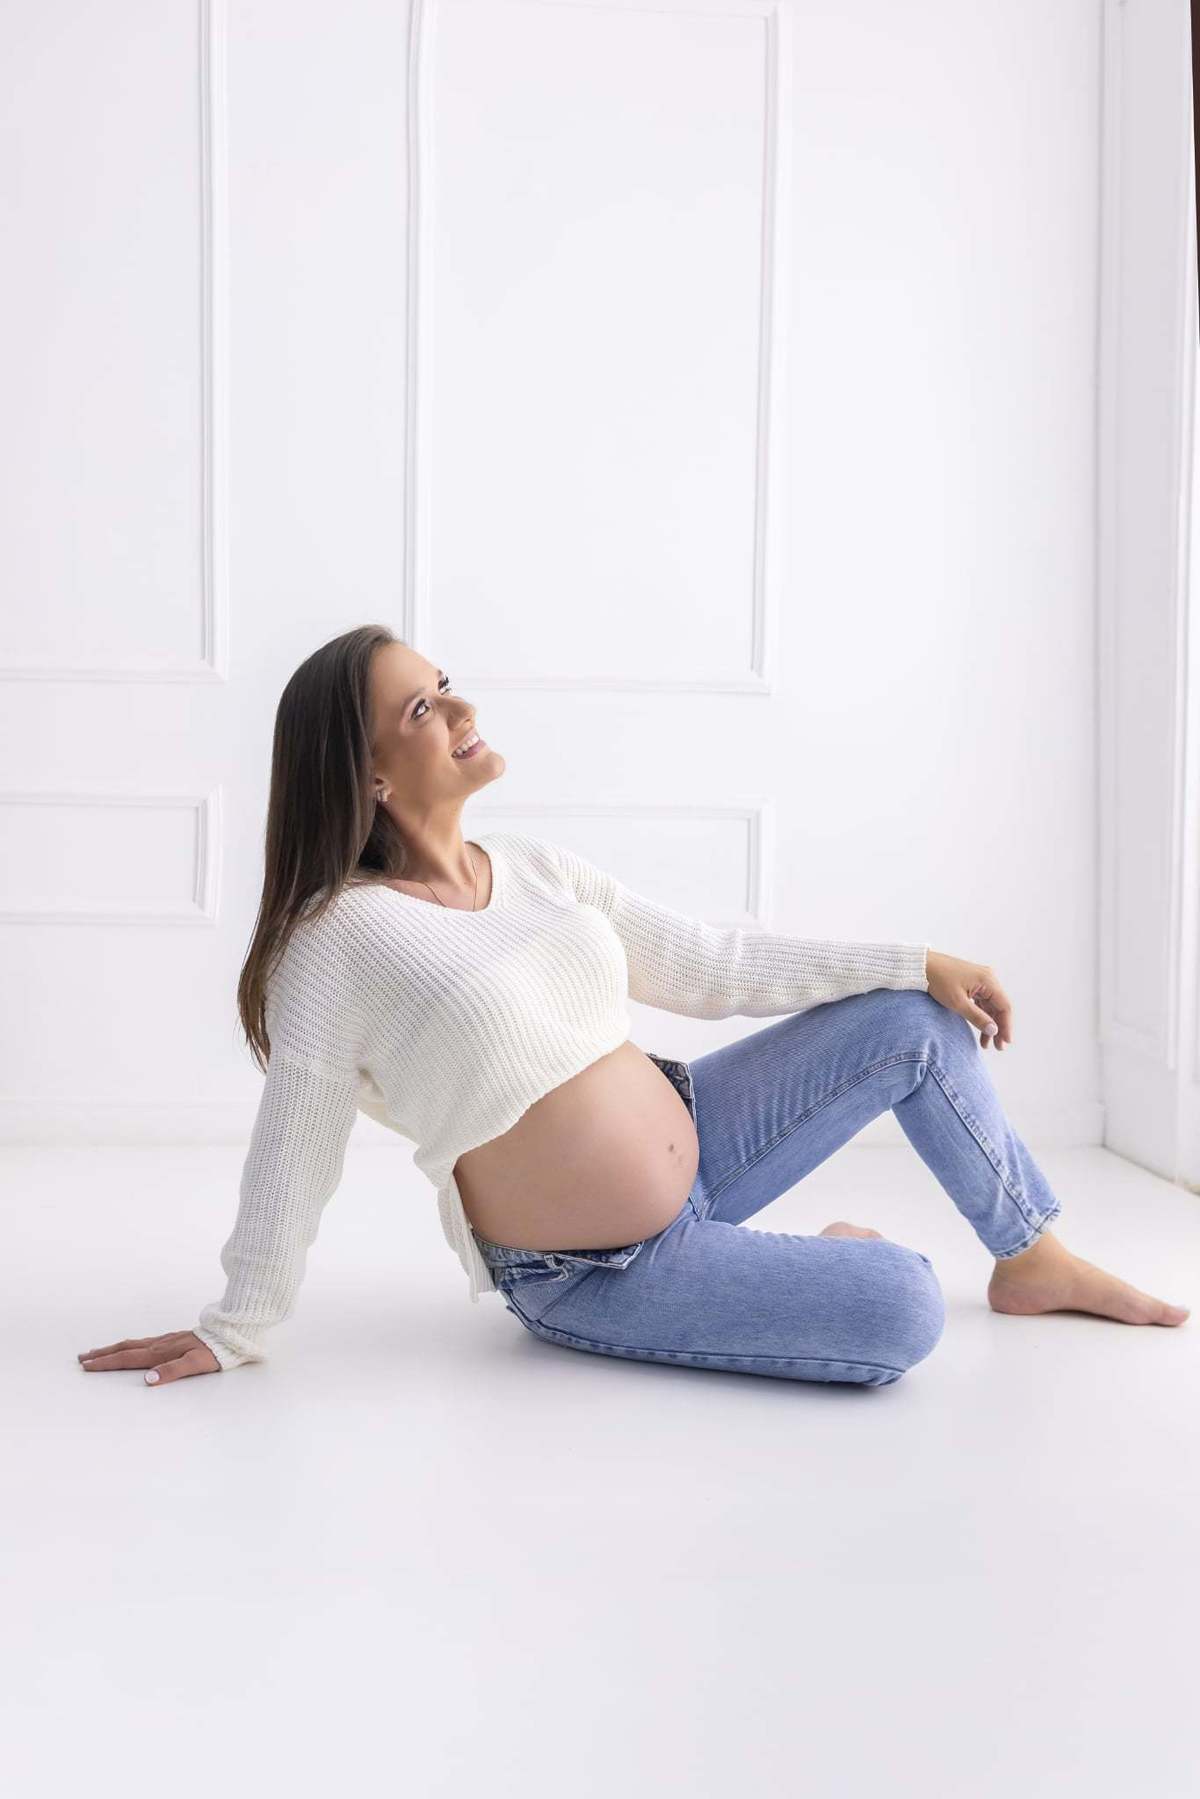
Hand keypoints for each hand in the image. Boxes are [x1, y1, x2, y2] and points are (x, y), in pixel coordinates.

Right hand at [77, 1330, 220, 1383]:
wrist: (229, 1335)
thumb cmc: (214, 1352)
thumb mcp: (195, 1364)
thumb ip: (172, 1371)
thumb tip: (148, 1379)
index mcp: (161, 1352)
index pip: (127, 1358)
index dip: (106, 1363)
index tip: (87, 1366)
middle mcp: (159, 1345)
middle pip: (124, 1349)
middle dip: (102, 1354)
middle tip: (82, 1358)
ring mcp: (164, 1340)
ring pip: (132, 1344)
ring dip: (112, 1349)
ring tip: (97, 1351)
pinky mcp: (171, 1339)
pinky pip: (142, 1342)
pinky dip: (127, 1346)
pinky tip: (127, 1348)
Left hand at [925, 950, 1011, 1050]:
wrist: (920, 965)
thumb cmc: (938, 980)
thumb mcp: (957, 1002)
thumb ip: (977, 1017)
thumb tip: (994, 1030)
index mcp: (988, 980)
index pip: (1004, 1007)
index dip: (1006, 1026)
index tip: (1006, 1042)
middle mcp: (988, 978)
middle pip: (999, 1006)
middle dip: (998, 1027)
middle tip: (998, 1047)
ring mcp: (980, 979)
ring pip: (990, 1005)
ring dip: (989, 1023)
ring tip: (986, 1043)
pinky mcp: (972, 982)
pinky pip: (982, 1001)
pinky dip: (981, 1015)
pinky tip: (980, 1028)